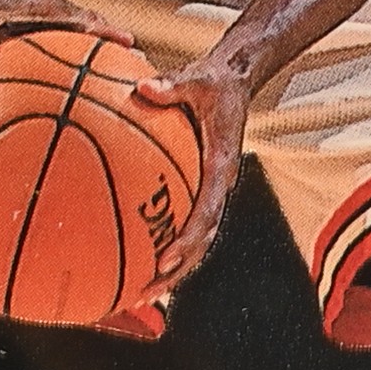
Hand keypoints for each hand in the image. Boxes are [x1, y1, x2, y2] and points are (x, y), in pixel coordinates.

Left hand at [129, 55, 253, 297]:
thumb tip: (143, 87)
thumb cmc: (215, 81)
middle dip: (177, 270)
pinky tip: (134, 251)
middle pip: (202, 241)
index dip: (188, 239)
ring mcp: (211, 189)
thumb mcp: (197, 78)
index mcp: (221, 165)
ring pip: (196, 239)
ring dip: (172, 267)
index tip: (164, 258)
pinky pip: (184, 220)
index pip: (208, 211)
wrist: (236, 80)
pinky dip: (164, 240)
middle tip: (146, 292)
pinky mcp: (201, 185)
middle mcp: (219, 185)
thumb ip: (172, 84)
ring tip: (139, 291)